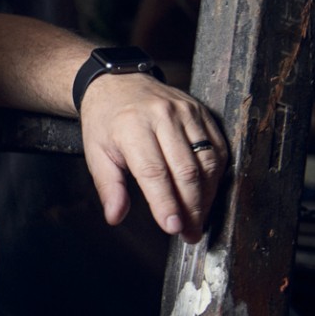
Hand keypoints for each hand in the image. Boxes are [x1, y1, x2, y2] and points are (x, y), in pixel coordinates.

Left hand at [79, 72, 226, 240]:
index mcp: (131, 126)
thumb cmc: (106, 120)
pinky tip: (208, 192)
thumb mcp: (95, 151)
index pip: (154, 172)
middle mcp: (162, 117)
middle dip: (191, 208)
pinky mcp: (202, 112)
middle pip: (186, 170)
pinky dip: (217, 175)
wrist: (118, 82)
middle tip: (190, 233)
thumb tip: (115, 217)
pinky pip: (218, 148)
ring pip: (208, 161)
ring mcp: (186, 112)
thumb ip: (108, 186)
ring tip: (199, 219)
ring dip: (207, 196)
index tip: (173, 228)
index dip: (166, 203)